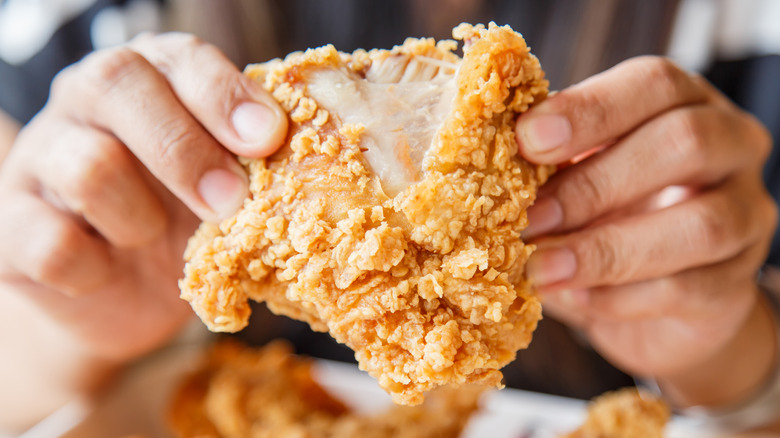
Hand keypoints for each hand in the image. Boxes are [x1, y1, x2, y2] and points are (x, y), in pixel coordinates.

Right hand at [0, 33, 285, 366]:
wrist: (124, 294)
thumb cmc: (187, 221)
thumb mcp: (227, 183)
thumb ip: (252, 160)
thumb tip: (313, 156)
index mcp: (149, 80)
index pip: (178, 58)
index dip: (222, 94)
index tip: (268, 138)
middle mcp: (86, 104)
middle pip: (115, 83)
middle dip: (184, 148)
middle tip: (230, 200)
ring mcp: (41, 160)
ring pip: (87, 165)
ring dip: (141, 216)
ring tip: (158, 237)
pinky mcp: (14, 226)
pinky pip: (51, 242)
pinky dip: (95, 267)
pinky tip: (112, 270)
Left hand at [517, 57, 777, 405]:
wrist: (660, 297)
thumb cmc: (607, 215)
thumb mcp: (579, 175)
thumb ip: (551, 162)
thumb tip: (487, 161)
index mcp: (684, 103)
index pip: (653, 84)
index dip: (590, 109)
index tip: (526, 140)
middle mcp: (730, 148)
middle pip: (685, 143)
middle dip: (594, 183)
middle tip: (528, 217)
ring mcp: (746, 216)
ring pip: (700, 225)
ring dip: (605, 249)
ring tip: (540, 269)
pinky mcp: (736, 286)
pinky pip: (687, 290)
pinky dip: (618, 297)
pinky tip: (573, 299)